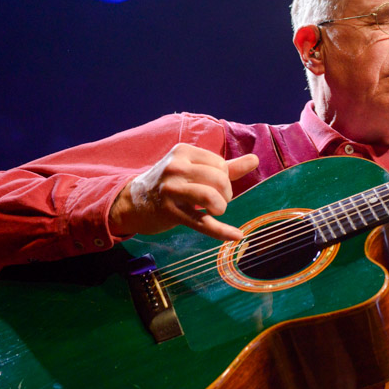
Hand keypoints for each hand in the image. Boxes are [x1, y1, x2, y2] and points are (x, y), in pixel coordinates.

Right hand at [109, 143, 259, 239]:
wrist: (133, 202)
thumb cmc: (170, 183)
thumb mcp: (193, 168)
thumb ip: (227, 166)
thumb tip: (256, 159)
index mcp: (183, 152)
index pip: (220, 164)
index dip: (224, 178)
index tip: (212, 186)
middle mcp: (175, 167)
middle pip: (219, 180)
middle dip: (225, 194)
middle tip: (215, 200)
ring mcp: (171, 190)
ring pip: (212, 198)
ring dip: (220, 208)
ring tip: (214, 210)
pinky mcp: (169, 212)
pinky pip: (202, 223)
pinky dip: (222, 231)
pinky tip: (236, 235)